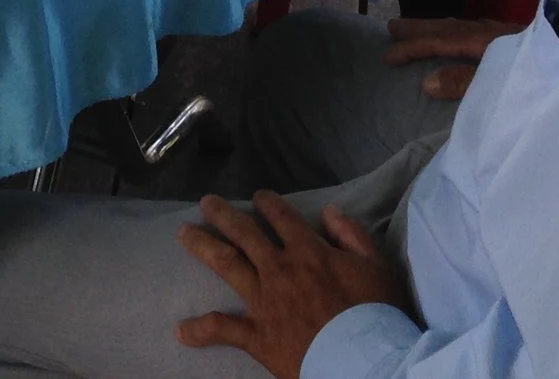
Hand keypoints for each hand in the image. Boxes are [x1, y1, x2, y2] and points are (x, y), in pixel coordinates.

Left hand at [177, 192, 413, 377]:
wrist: (368, 362)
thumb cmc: (378, 315)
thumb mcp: (377, 266)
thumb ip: (353, 235)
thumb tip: (329, 211)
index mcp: (309, 252)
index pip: (282, 218)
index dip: (269, 203)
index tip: (258, 197)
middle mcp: (280, 269)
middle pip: (244, 233)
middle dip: (223, 214)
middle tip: (206, 202)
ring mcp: (264, 301)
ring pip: (226, 264)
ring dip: (202, 246)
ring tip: (183, 232)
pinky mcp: (257, 335)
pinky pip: (223, 330)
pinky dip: (200, 330)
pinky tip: (180, 331)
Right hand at [384, 15, 523, 99]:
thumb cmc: (543, 75)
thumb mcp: (502, 84)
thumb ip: (466, 83)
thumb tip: (426, 81)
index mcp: (483, 41)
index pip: (439, 43)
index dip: (412, 49)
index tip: (386, 57)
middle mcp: (490, 32)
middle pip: (448, 27)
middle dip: (420, 28)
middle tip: (391, 28)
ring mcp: (505, 32)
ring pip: (462, 26)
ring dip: (437, 28)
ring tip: (420, 30)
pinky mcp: (518, 37)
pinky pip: (475, 29)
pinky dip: (458, 30)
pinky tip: (464, 37)